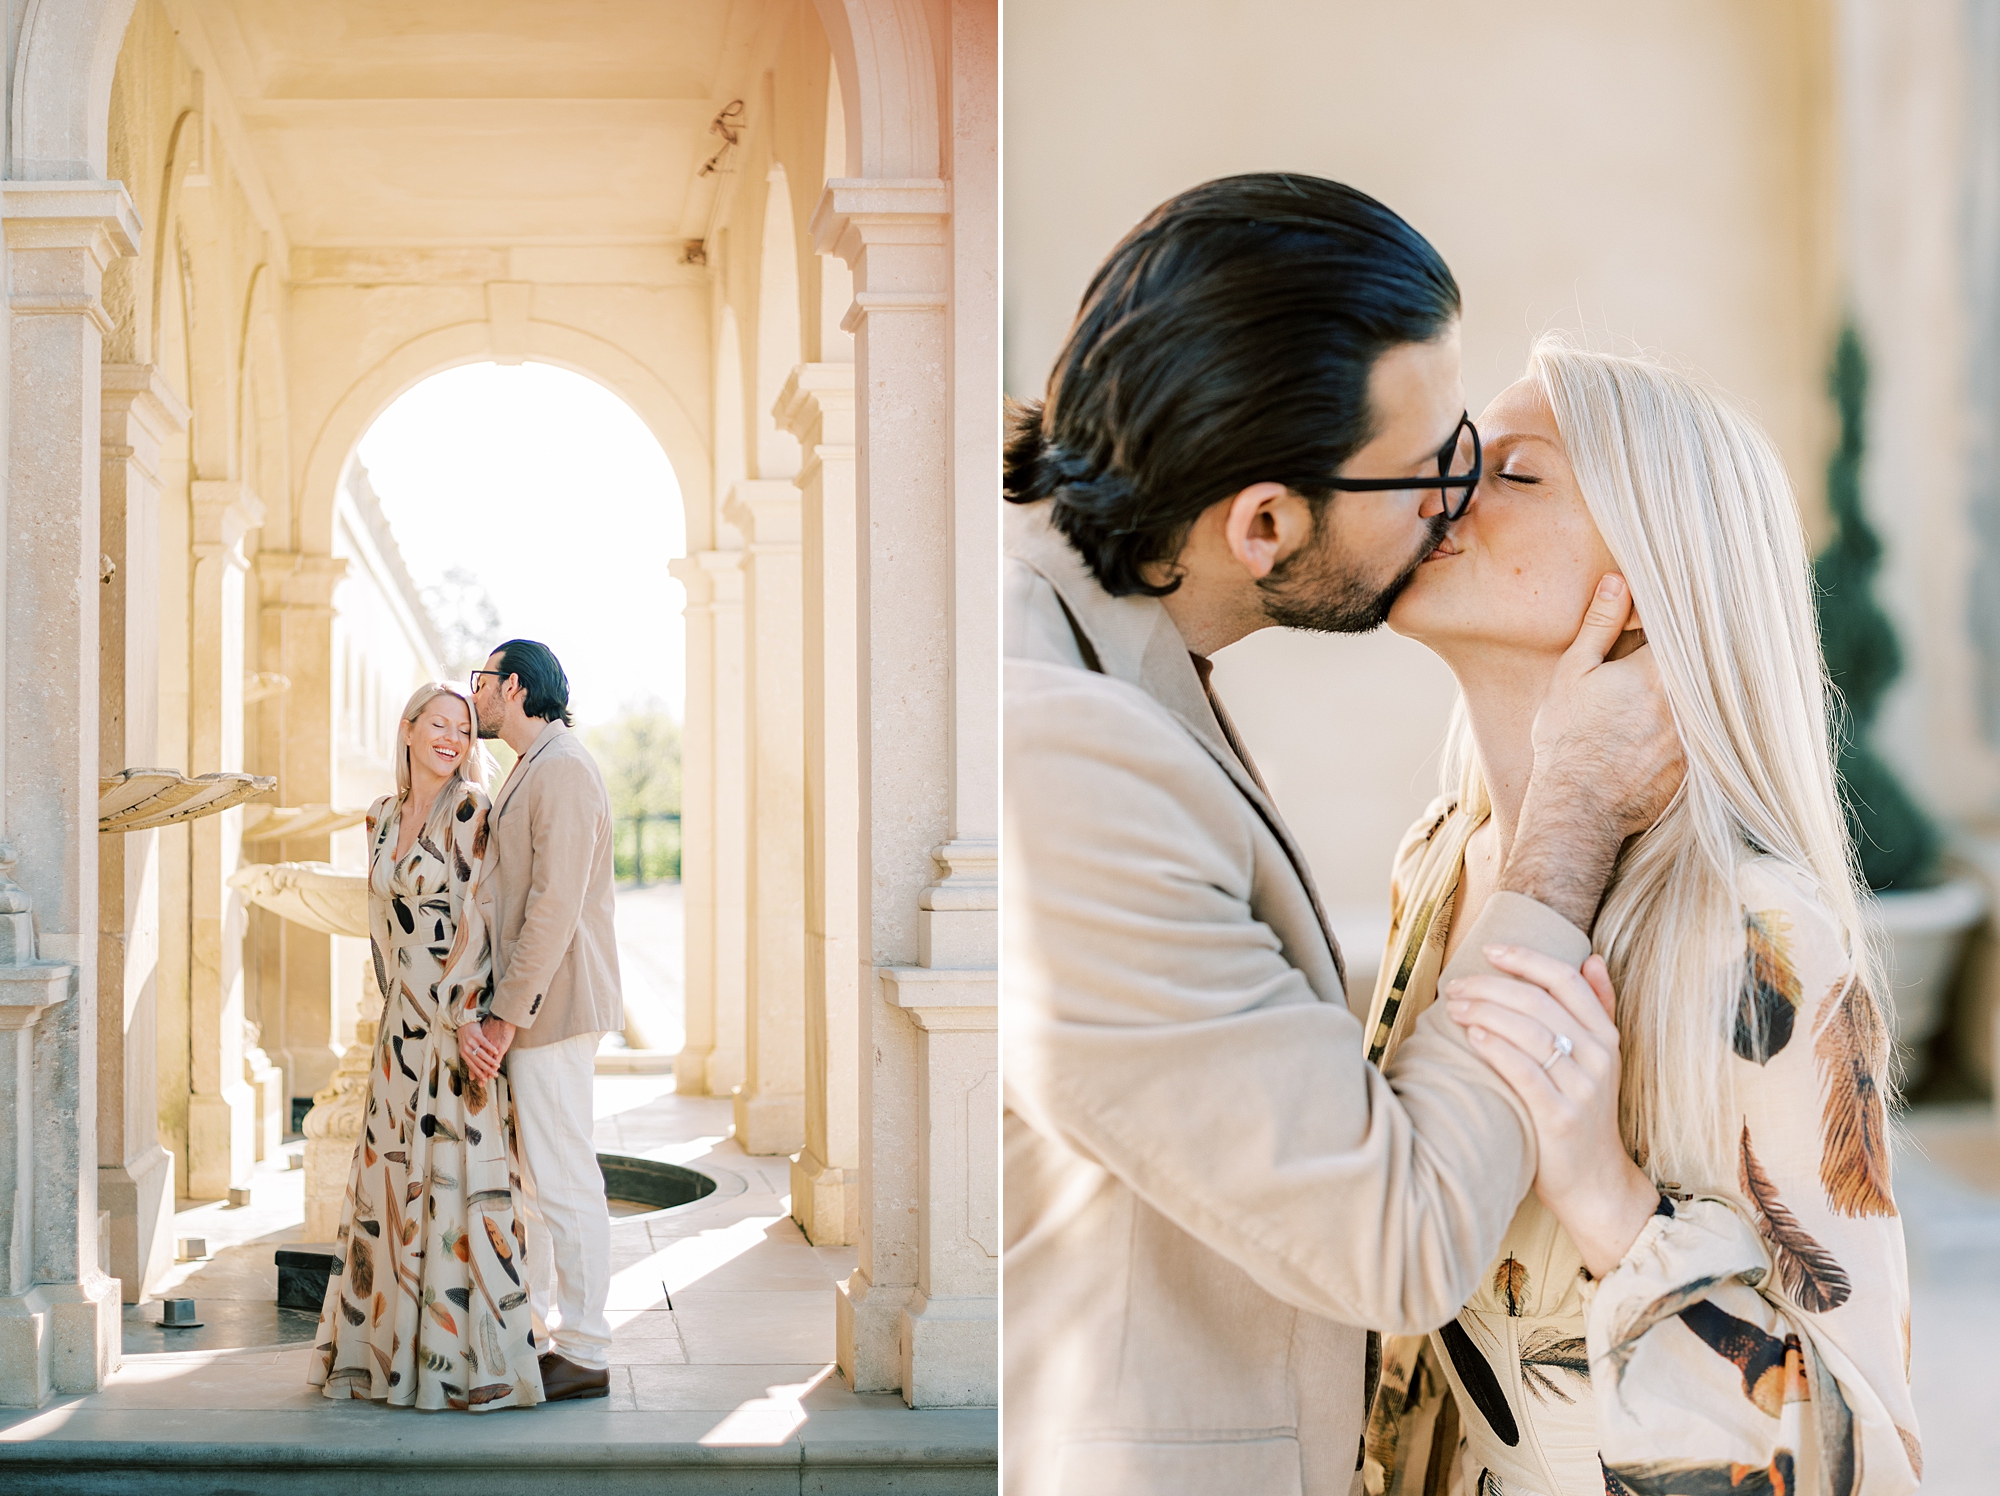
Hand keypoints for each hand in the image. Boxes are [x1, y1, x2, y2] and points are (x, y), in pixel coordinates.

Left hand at [458, 1015, 516, 1082]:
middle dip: (486, 1070)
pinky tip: (496, 1052)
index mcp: (464, 1053)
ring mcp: (471, 1042)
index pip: (472, 1066)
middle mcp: (466, 1049)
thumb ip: (470, 1059)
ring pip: (481, 1054)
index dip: (479, 1073)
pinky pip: (484, 1043)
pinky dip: (490, 1048)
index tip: (485, 1080)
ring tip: (496, 1066)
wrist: (463, 1020)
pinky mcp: (476, 1034)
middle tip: (494, 1076)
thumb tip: (472, 1075)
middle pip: (477, 1062)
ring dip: (490, 1061)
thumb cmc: (466, 1035)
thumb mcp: (465, 1048)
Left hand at [1443, 944, 1657, 1278]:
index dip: (1526, 958)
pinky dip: (1495, 1047)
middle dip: (1491, 986)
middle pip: (1538, 1002)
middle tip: (1455, 985)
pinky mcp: (1560, 1118)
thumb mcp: (1600, 1059)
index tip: (1488, 949)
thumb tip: (1593, 959)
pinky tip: (1471, 1034)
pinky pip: (1524, 1072)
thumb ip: (1599, 1009)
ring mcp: (1582, 1088)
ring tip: (1452, 1006)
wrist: (1595, 1182)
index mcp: (1605, 1036)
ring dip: (1484, 1011)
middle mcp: (1598, 1057)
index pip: (1565, 980)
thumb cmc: (1584, 1113)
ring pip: (1529, 1032)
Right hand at [1504, 574, 1683, 929]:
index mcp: (1658, 669)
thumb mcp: (1574, 673)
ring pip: (1713, 698)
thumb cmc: (1569, 739)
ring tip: (1694, 679)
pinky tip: (1696, 720)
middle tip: (1706, 628)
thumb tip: (1618, 581)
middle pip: (1708, 661)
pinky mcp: (1700, 765)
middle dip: (1702, 648)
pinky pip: (1713, 733)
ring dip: (1709, 685)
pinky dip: (1709, 722)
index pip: (1686, 628)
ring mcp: (1698, 735)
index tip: (1682, 603)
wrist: (1579, 807)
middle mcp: (1688, 701)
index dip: (1682, 615)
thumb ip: (1600, 626)